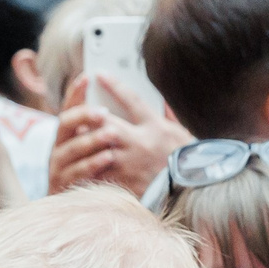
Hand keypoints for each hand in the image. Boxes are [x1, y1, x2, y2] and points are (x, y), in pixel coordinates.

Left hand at [49, 73, 188, 197]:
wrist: (191, 193)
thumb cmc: (187, 162)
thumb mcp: (181, 135)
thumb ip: (168, 117)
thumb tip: (161, 101)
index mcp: (155, 127)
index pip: (131, 99)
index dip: (114, 85)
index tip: (100, 74)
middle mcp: (140, 142)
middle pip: (106, 122)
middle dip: (91, 116)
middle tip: (80, 112)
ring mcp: (129, 163)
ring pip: (97, 146)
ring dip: (85, 142)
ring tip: (77, 139)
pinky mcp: (123, 181)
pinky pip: (99, 172)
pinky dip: (90, 167)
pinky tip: (83, 165)